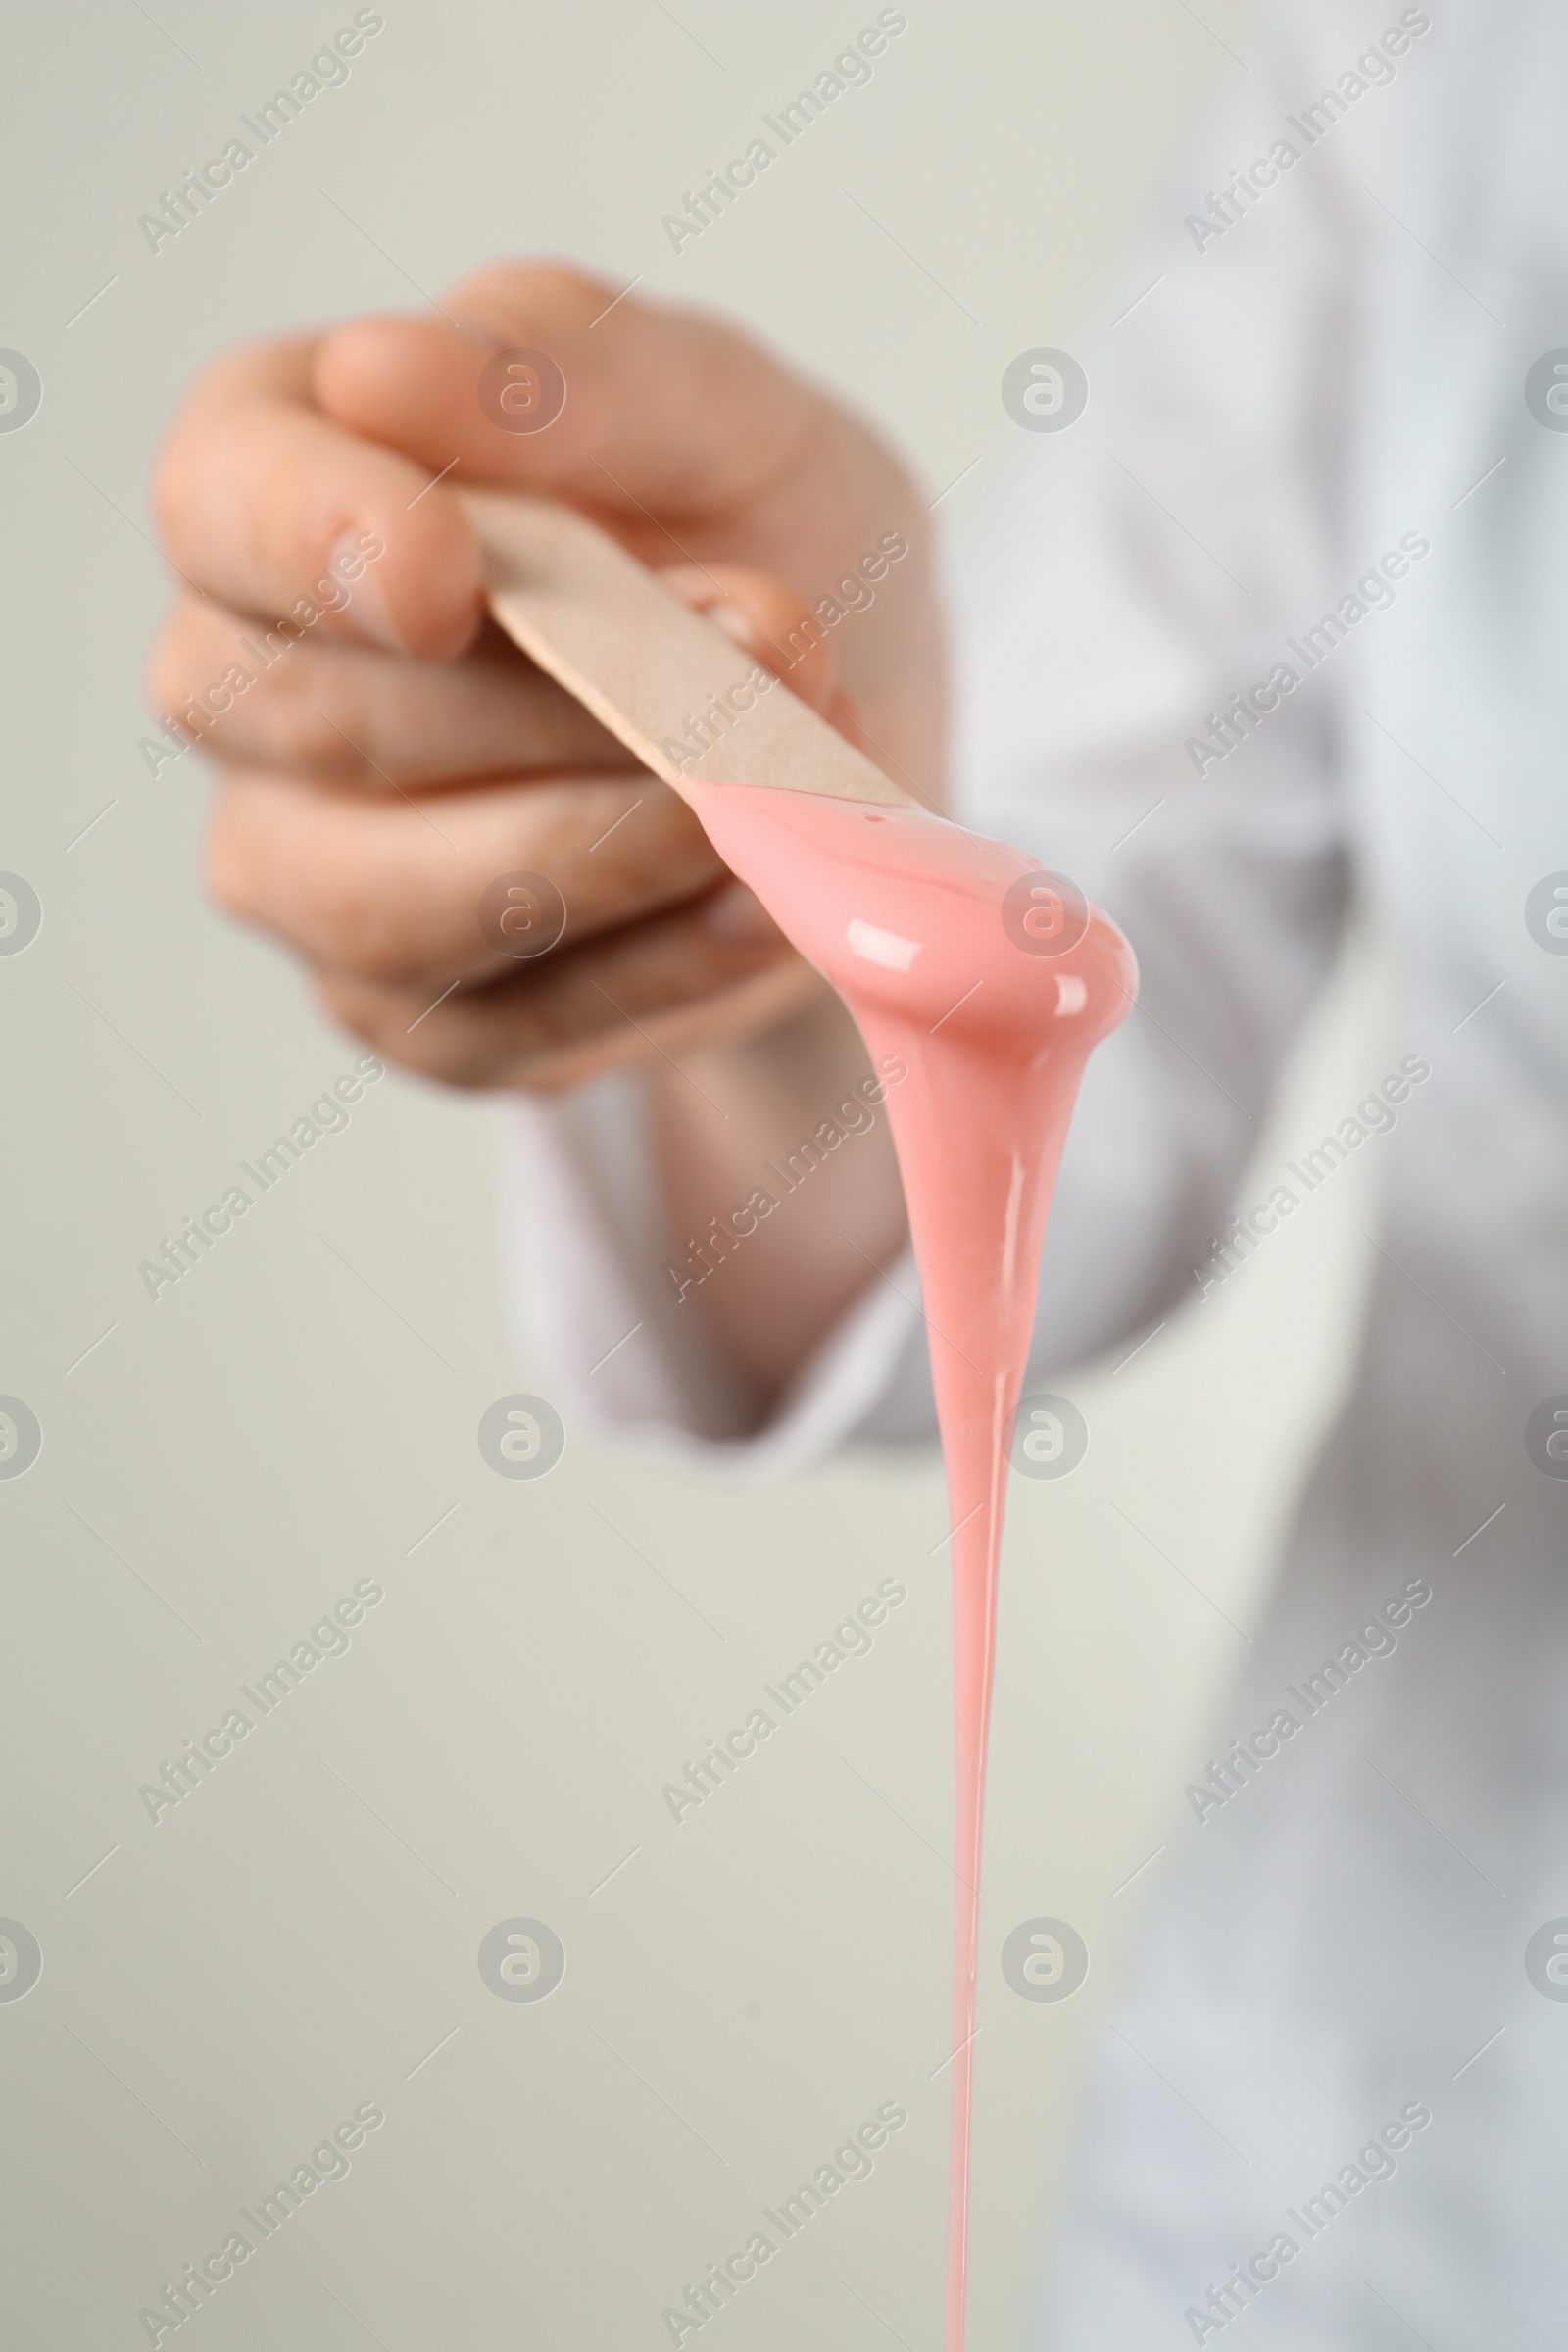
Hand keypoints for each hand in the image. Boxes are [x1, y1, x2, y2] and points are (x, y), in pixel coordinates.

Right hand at [146, 261, 943, 1093]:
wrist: (843, 725)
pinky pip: (504, 1025)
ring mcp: (311, 869)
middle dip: (555, 713)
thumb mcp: (722, 411)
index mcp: (280, 481)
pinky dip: (653, 969)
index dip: (316, 542)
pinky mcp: (414, 1012)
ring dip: (608, 857)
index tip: (446, 576)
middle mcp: (251, 687)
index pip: (223, 506)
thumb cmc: (749, 532)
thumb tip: (383, 369)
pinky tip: (761, 907)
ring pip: (391, 908)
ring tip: (774, 803)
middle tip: (762, 664)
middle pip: (321, 725)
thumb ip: (574, 366)